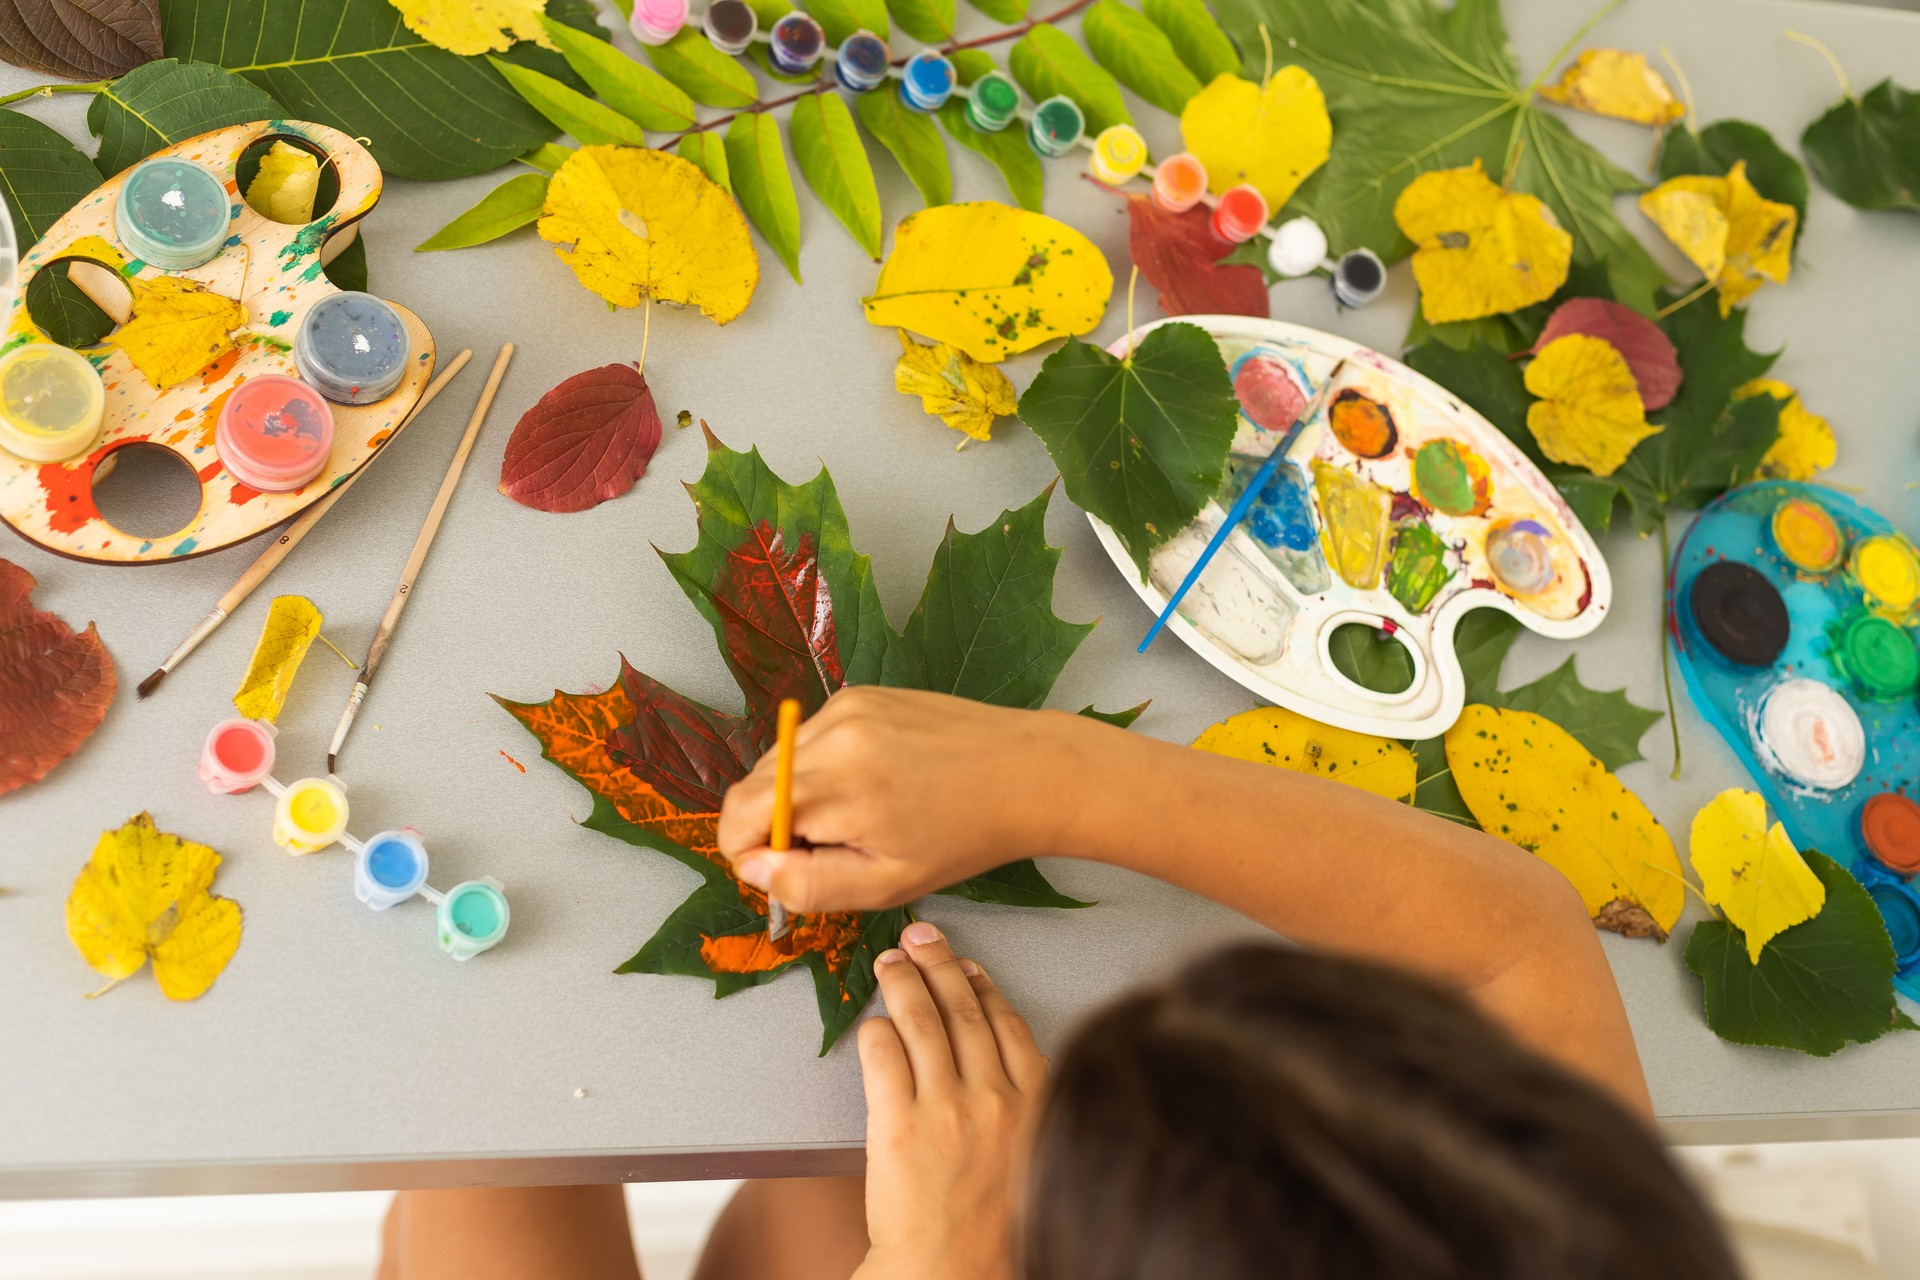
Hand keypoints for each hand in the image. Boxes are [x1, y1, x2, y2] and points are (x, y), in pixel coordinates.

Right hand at [717, 687, 1093, 911]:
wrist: (1025, 772)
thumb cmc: (964, 836)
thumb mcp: (887, 883)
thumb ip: (808, 884)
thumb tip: (753, 867)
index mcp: (835, 787)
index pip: (738, 814)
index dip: (749, 852)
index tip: (789, 869)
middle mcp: (832, 734)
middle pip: (752, 785)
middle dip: (772, 825)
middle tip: (831, 849)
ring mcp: (845, 707)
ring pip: (778, 760)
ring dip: (795, 794)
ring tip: (858, 815)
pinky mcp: (859, 695)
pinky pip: (809, 737)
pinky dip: (821, 766)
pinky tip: (871, 783)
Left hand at [853, 920, 1046, 1279]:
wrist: (951, 1274)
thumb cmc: (992, 1230)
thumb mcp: (1032, 1156)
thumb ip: (1025, 1106)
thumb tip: (999, 1058)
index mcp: (1035, 1103)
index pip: (1008, 1024)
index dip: (985, 988)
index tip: (970, 966)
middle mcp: (996, 1098)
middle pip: (964, 1011)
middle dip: (940, 965)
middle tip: (921, 937)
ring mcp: (947, 1108)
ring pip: (922, 1021)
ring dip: (903, 982)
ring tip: (889, 961)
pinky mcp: (900, 1124)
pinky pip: (883, 1055)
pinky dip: (875, 1030)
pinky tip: (871, 1022)